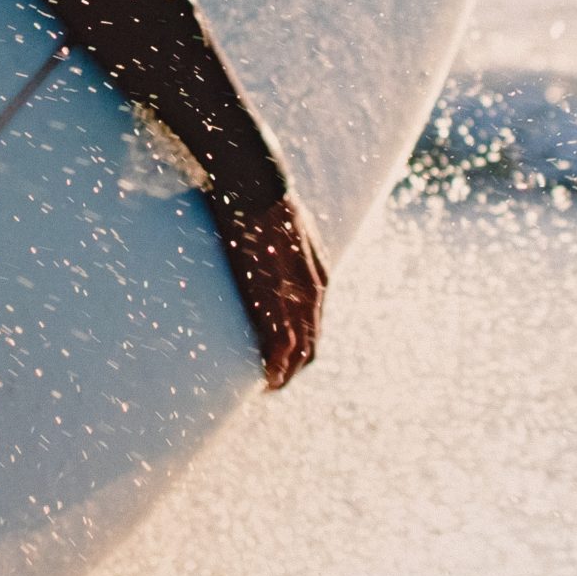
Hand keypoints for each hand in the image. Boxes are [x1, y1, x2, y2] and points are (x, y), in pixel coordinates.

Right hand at [217, 194, 326, 388]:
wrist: (259, 188)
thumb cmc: (266, 204)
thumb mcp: (292, 232)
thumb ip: (291, 255)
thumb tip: (275, 258)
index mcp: (318, 278)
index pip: (314, 326)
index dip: (300, 349)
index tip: (283, 361)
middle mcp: (313, 292)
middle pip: (311, 345)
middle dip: (295, 369)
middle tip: (275, 383)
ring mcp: (294, 296)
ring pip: (299, 350)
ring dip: (285, 373)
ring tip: (270, 387)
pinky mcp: (273, 295)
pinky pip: (280, 342)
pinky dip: (275, 364)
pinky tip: (265, 377)